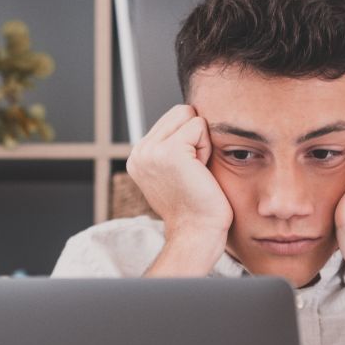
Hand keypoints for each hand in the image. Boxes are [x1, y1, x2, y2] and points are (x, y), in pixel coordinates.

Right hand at [126, 105, 232, 242]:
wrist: (197, 232)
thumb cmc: (196, 206)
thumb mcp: (174, 171)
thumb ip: (171, 146)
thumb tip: (189, 116)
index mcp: (138, 156)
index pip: (172, 118)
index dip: (189, 140)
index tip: (187, 172)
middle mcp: (139, 151)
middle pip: (180, 112)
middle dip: (194, 137)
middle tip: (193, 171)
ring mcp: (151, 150)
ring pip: (189, 115)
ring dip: (201, 142)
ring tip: (196, 171)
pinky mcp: (169, 151)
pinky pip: (199, 126)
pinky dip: (206, 148)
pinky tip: (200, 172)